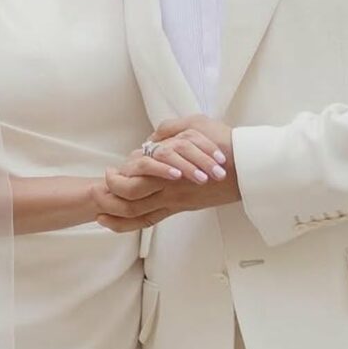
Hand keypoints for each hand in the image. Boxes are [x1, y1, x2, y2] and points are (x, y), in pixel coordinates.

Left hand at [95, 115, 239, 232]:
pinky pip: (153, 219)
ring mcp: (178, 202)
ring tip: (101, 214)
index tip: (109, 172)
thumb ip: (170, 130)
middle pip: (133, 202)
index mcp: (172, 170)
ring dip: (118, 216)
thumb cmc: (226, 144)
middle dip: (111, 199)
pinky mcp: (185, 207)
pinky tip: (121, 221)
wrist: (251, 168)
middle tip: (97, 193)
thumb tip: (151, 139)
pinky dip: (133, 223)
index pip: (137, 179)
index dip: (118, 179)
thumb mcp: (196, 125)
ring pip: (140, 216)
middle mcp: (172, 190)